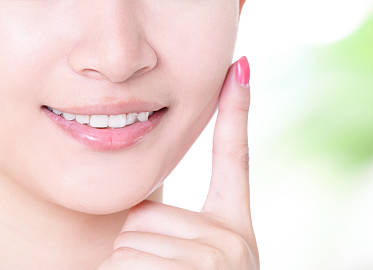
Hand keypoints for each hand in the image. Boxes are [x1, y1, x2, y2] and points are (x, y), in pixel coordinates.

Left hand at [97, 56, 257, 269]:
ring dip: (127, 265)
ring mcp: (213, 259)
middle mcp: (231, 239)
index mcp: (234, 227)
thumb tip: (140, 213)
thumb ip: (182, 229)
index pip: (235, 159)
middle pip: (148, 212)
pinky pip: (122, 261)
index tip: (239, 69)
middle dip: (140, 242)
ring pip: (131, 239)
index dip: (236, 113)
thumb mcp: (206, 260)